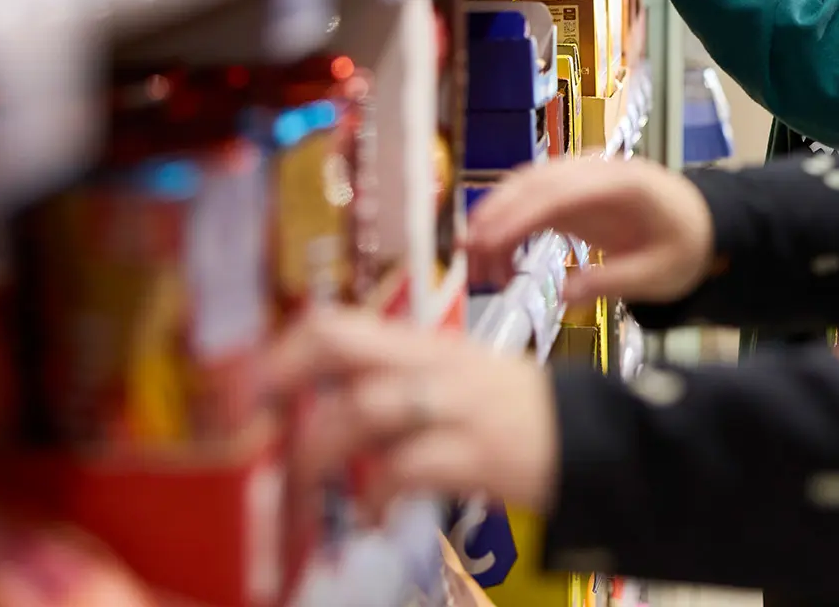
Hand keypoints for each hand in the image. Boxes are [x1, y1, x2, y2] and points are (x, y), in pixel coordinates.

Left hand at [266, 309, 559, 518]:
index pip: (337, 322)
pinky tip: (369, 516)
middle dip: (284, 379)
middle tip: (256, 426)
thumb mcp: (455, 379)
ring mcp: (455, 404)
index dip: (282, 351)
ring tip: (304, 488)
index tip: (248, 391)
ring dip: (319, 452)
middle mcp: (433, 363)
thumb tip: (319, 409)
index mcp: (422, 344)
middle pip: (340, 343)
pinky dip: (376, 495)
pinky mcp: (476, 451)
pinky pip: (406, 468)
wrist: (590, 437)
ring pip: (364, 407)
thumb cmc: (513, 413)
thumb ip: (394, 384)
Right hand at [463, 157, 715, 305]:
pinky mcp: (570, 194)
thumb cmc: (684, 245)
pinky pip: (529, 204)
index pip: (561, 191)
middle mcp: (596, 170)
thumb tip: (564, 297)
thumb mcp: (660, 273)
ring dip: (495, 223)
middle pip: (534, 183)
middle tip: (468, 257)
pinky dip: (507, 229)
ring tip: (479, 268)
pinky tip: (499, 263)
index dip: (520, 214)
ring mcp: (580, 178)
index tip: (489, 241)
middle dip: (495, 217)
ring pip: (524, 189)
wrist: (700, 224)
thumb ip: (614, 282)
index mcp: (623, 182)